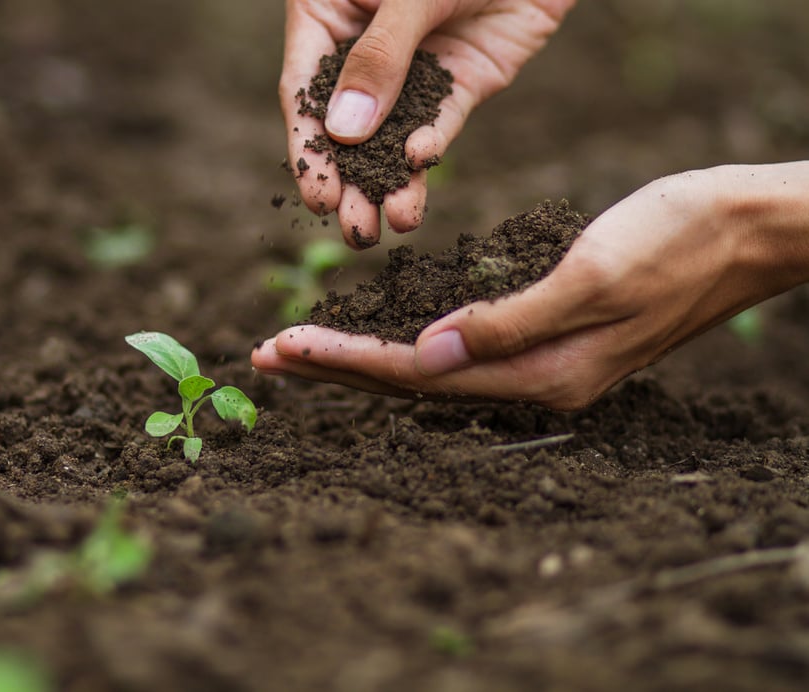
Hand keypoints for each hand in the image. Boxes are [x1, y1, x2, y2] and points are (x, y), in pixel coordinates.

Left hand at [253, 164, 808, 408]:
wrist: (744, 231)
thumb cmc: (676, 240)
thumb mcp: (593, 275)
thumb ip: (509, 322)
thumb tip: (427, 357)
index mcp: (538, 372)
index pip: (414, 374)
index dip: (343, 361)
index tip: (281, 347)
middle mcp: (532, 380)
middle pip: (408, 383)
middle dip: (333, 369)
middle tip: (263, 357)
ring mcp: (540, 365)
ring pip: (426, 371)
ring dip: (360, 360)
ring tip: (301, 351)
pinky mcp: (547, 340)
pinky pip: (457, 354)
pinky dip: (404, 347)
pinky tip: (381, 340)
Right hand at [281, 0, 574, 248]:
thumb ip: (380, 57)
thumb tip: (344, 132)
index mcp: (328, 12)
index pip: (305, 90)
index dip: (310, 147)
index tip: (319, 197)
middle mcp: (363, 46)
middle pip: (346, 125)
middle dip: (350, 181)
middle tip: (355, 231)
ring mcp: (412, 67)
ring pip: (392, 134)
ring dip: (388, 182)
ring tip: (382, 227)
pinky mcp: (459, 79)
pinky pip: (440, 120)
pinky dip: (429, 144)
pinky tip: (418, 165)